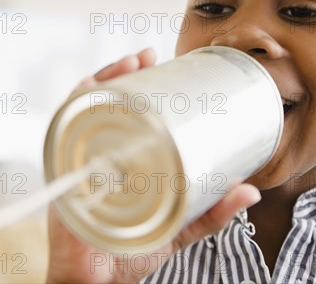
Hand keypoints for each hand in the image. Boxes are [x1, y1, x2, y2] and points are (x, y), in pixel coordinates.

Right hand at [45, 48, 261, 283]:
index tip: (159, 61)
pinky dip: (73, 106)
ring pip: (86, 108)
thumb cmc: (134, 252)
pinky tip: (87, 87)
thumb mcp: (180, 224)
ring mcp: (81, 159)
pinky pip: (63, 132)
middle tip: (144, 55)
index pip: (130, 112)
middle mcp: (101, 152)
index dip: (142, 83)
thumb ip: (213, 211)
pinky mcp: (66, 172)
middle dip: (122, 72)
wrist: (98, 283)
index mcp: (125, 158)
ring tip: (126, 63)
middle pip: (107, 102)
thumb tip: (251, 190)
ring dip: (103, 80)